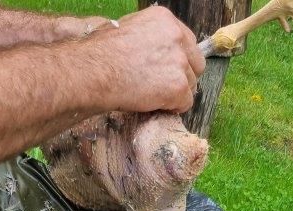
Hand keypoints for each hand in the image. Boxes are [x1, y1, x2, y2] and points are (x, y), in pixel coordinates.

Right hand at [88, 7, 205, 113]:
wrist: (96, 72)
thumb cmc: (104, 54)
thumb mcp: (130, 30)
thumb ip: (151, 37)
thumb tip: (157, 51)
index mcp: (165, 19)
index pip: (188, 42)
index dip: (180, 59)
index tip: (168, 70)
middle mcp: (177, 37)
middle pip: (196, 64)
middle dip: (183, 77)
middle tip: (162, 86)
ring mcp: (179, 62)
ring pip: (190, 85)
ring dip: (175, 94)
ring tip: (152, 94)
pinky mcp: (178, 86)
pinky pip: (185, 104)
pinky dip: (172, 108)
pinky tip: (154, 103)